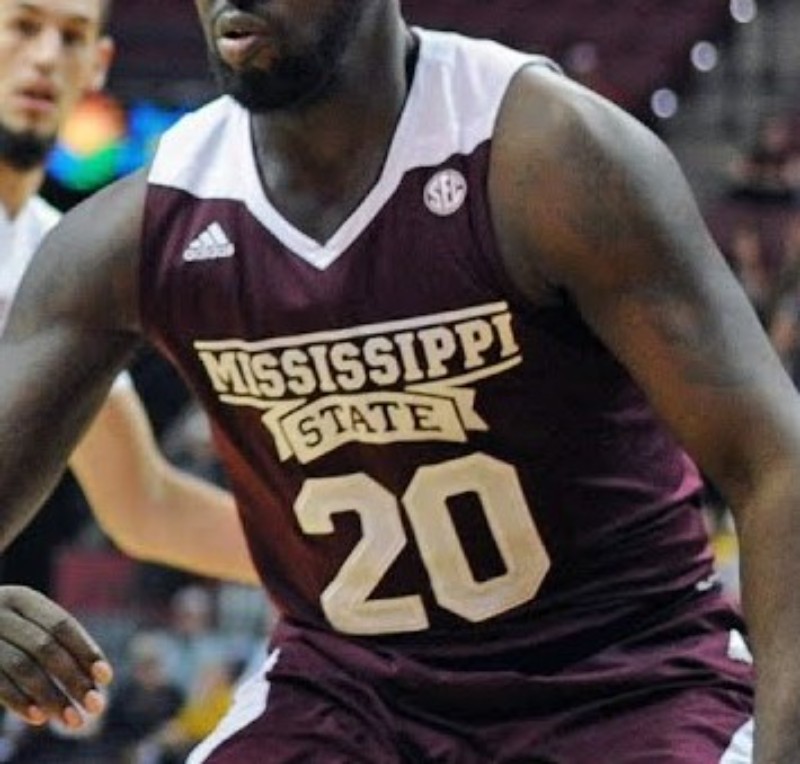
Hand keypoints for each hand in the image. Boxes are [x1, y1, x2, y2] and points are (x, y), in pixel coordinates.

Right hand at [0, 586, 112, 728]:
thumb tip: (97, 679)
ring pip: (23, 667)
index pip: (62, 625)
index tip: (107, 678)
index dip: (86, 650)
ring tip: (73, 720)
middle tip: (96, 706)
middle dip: (74, 679)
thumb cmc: (3, 636)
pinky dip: (20, 702)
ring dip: (51, 696)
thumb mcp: (25, 628)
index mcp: (22, 600)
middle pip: (45, 647)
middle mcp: (0, 613)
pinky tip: (40, 718)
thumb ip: (55, 646)